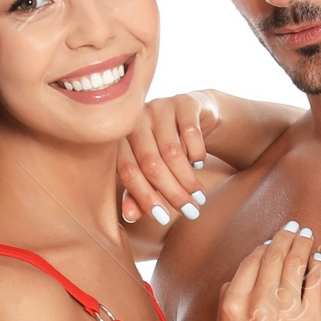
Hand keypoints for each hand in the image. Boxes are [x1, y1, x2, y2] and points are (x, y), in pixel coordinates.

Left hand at [117, 90, 217, 224]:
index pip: (127, 171)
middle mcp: (136, 121)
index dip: (144, 197)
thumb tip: (130, 216)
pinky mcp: (183, 102)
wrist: (193, 117)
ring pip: (171, 151)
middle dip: (172, 192)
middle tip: (190, 211)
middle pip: (150, 163)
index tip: (163, 218)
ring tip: (199, 196)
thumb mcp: (150, 174)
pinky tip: (199, 164)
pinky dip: (197, 152)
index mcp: (121, 140)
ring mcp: (159, 108)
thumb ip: (137, 193)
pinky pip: (190, 131)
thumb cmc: (165, 152)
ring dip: (187, 179)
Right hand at [218, 224, 320, 320]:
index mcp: (232, 305)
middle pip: (273, 257)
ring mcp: (284, 310)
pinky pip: (314, 282)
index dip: (263, 247)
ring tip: (307, 235)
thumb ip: (226, 306)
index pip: (250, 263)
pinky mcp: (308, 320)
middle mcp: (257, 303)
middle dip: (284, 237)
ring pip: (294, 263)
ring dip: (302, 244)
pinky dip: (317, 267)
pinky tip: (319, 260)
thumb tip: (233, 283)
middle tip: (294, 228)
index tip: (272, 240)